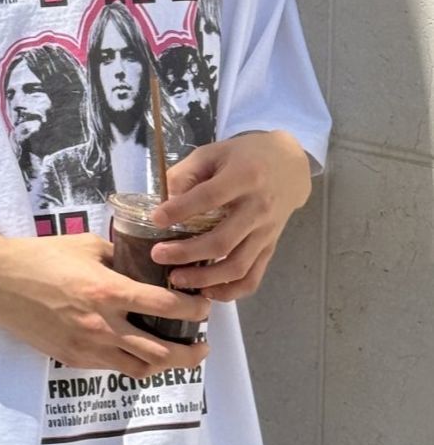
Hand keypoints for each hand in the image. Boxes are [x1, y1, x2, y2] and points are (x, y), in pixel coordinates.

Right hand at [0, 232, 209, 378]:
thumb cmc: (40, 257)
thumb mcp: (87, 246)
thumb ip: (120, 258)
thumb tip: (146, 264)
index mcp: (109, 292)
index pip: (167, 307)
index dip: (195, 310)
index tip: (205, 307)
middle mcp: (103, 326)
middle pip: (162, 353)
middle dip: (192, 353)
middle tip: (203, 345)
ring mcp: (87, 348)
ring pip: (140, 369)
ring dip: (165, 364)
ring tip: (176, 353)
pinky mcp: (72, 359)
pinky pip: (112, 367)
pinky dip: (132, 362)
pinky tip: (138, 350)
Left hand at [149, 130, 311, 301]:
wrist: (289, 165)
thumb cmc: (245, 156)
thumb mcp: (214, 152)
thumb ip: (186, 173)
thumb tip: (163, 201)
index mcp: (244, 177)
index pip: (210, 197)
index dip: (181, 210)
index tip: (156, 219)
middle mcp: (258, 208)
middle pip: (222, 241)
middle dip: (186, 253)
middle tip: (158, 255)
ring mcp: (266, 232)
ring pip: (237, 266)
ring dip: (205, 279)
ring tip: (176, 279)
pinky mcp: (269, 247)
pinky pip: (253, 278)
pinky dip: (230, 291)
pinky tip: (206, 292)